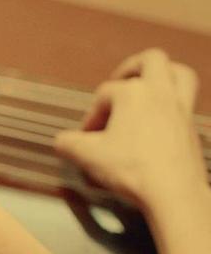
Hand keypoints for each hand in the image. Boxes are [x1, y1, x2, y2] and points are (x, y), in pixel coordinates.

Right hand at [53, 48, 206, 211]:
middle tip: (119, 82)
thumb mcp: (87, 156)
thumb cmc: (130, 168)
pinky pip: (187, 102)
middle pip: (152, 60)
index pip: (104, 96)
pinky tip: (160, 120)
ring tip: (148, 86)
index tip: (85, 138)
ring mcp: (181, 109)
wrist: (174, 193)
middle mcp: (160, 93)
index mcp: (132, 93)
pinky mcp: (193, 128)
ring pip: (181, 74)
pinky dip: (173, 103)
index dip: (91, 115)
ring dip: (164, 74)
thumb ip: (68, 143)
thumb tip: (61, 141)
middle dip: (132, 67)